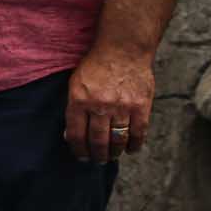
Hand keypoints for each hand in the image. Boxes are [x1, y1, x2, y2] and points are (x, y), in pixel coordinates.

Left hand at [64, 42, 156, 162]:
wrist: (123, 50)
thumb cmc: (95, 66)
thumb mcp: (75, 84)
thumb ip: (73, 108)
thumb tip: (70, 134)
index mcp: (79, 101)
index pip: (76, 135)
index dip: (78, 150)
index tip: (80, 156)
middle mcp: (99, 106)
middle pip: (97, 141)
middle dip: (96, 155)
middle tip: (97, 160)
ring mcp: (122, 107)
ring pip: (117, 140)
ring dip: (114, 152)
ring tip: (112, 156)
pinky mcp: (140, 106)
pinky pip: (138, 133)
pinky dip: (134, 145)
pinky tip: (131, 149)